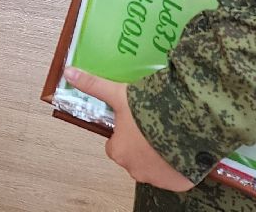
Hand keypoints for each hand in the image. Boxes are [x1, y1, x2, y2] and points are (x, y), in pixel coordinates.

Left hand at [64, 67, 194, 190]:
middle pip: (135, 156)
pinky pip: (176, 174)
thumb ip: (94, 86)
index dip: (124, 133)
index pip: (115, 145)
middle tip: (154, 123)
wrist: (187, 121)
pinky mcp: (179, 183)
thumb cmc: (149, 110)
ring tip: (170, 131)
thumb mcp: (119, 94)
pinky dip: (178, 164)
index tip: (135, 122)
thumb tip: (68, 73)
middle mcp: (136, 169)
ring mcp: (158, 178)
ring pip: (155, 166)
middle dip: (143, 144)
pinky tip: (183, 145)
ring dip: (160, 153)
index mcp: (119, 151)